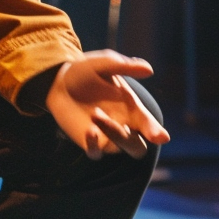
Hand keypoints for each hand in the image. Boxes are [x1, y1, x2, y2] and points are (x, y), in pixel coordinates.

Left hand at [46, 51, 169, 159]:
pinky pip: (95, 153)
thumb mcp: (104, 65)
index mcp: (132, 109)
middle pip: (138, 147)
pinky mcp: (89, 141)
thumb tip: (148, 69)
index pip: (149, 125)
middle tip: (122, 122)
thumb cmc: (87, 72)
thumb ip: (124, 66)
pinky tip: (90, 131)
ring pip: (118, 148)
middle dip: (131, 138)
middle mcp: (123, 126)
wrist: (58, 81)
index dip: (155, 131)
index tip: (160, 137)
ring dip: (112, 133)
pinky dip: (94, 146)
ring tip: (95, 113)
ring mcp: (106, 136)